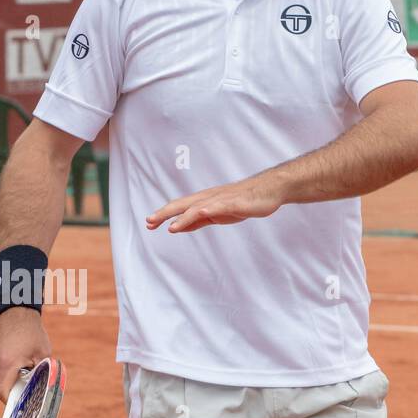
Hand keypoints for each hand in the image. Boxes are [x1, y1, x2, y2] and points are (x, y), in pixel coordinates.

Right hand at [0, 308, 50, 402]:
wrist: (16, 314)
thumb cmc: (32, 333)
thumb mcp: (43, 353)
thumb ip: (41, 372)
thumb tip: (41, 388)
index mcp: (7, 366)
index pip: (4, 393)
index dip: (13, 402)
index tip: (22, 407)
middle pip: (6, 386)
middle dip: (19, 386)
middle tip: (33, 381)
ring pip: (5, 377)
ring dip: (16, 375)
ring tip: (28, 361)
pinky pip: (2, 369)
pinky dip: (12, 368)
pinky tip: (21, 357)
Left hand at [146, 174, 283, 232]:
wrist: (269, 190)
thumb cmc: (244, 202)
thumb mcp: (217, 214)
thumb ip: (198, 221)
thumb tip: (177, 227)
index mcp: (204, 201)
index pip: (180, 207)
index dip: (164, 214)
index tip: (149, 224)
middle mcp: (210, 197)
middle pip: (184, 204)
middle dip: (165, 213)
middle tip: (149, 222)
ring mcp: (222, 199)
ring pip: (199, 207)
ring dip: (184, 216)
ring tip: (171, 227)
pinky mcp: (235, 202)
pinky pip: (220, 205)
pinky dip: (209, 209)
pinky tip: (201, 212)